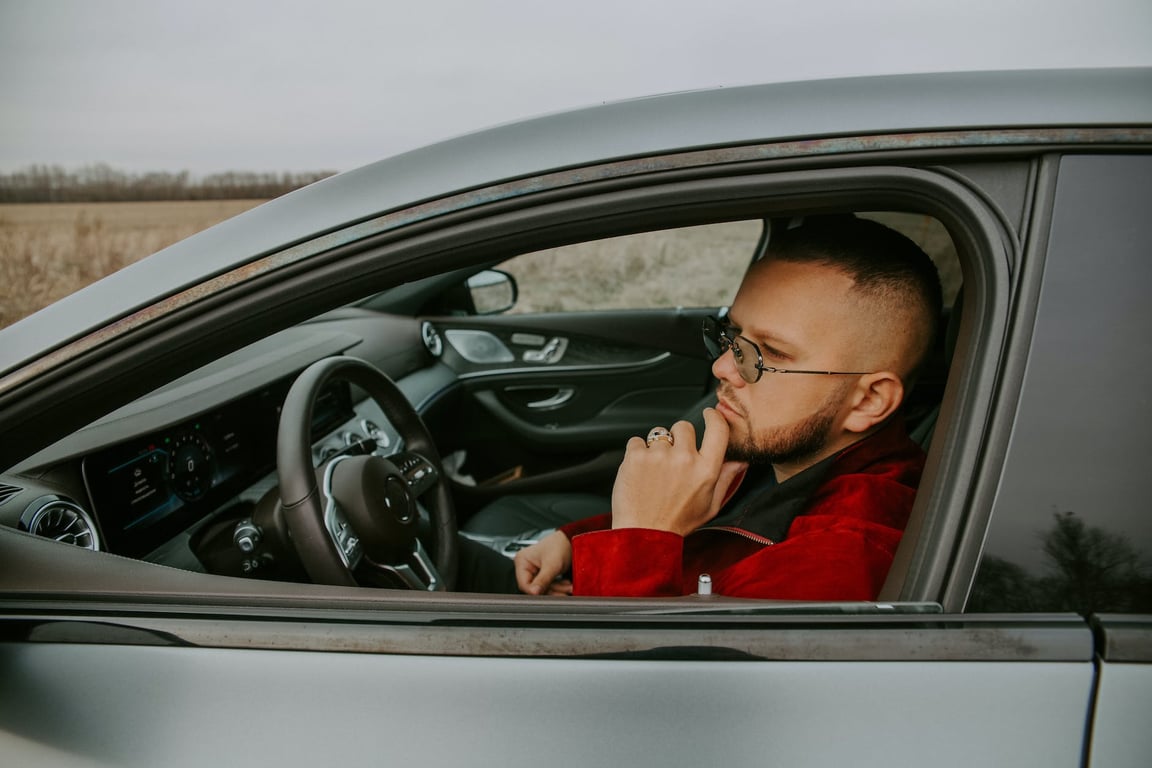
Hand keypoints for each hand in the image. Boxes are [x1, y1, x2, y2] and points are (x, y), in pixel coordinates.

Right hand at [514, 530, 572, 595]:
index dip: (534, 591)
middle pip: (535, 587)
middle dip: (551, 590)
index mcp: (522, 561)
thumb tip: (534, 592)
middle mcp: (527, 566)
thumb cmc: (560, 545)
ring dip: (557, 589)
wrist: (572, 540)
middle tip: (562, 592)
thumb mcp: (552, 564)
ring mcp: (535, 571)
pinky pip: (549, 586)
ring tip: (568, 587)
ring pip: (544, 588)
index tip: (543, 594)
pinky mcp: (544, 574)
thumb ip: (543, 580)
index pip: (523, 583)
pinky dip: (558, 587)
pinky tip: (566, 585)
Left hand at [610, 408, 747, 535]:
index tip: (709, 414)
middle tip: (672, 460)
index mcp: (706, 470)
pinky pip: (637, 441)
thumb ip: (726, 479)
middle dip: (679, 438)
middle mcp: (684, 459)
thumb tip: (741, 460)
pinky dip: (637, 453)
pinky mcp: (636, 455)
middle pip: (684, 426)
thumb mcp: (710, 505)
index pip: (717, 429)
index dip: (713, 417)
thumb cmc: (676, 522)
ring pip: (659, 434)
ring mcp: (659, 455)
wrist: (643, 534)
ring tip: (654, 473)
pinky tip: (640, 473)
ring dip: (656, 448)